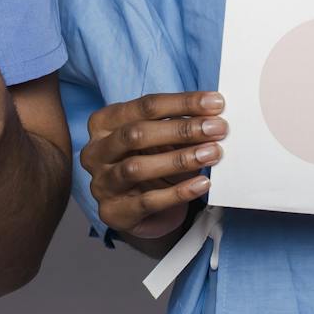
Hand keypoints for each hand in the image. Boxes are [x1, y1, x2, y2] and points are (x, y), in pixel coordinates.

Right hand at [80, 92, 226, 239]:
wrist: (134, 208)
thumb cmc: (146, 161)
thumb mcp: (156, 139)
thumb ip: (176, 125)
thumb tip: (213, 116)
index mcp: (104, 122)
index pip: (145, 106)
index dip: (182, 103)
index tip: (216, 104)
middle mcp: (96, 151)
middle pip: (137, 133)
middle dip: (182, 130)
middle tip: (217, 129)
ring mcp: (102, 182)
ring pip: (138, 167)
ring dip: (180, 159)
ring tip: (212, 154)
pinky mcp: (113, 211)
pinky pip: (148, 201)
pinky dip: (178, 192)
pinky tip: (202, 183)